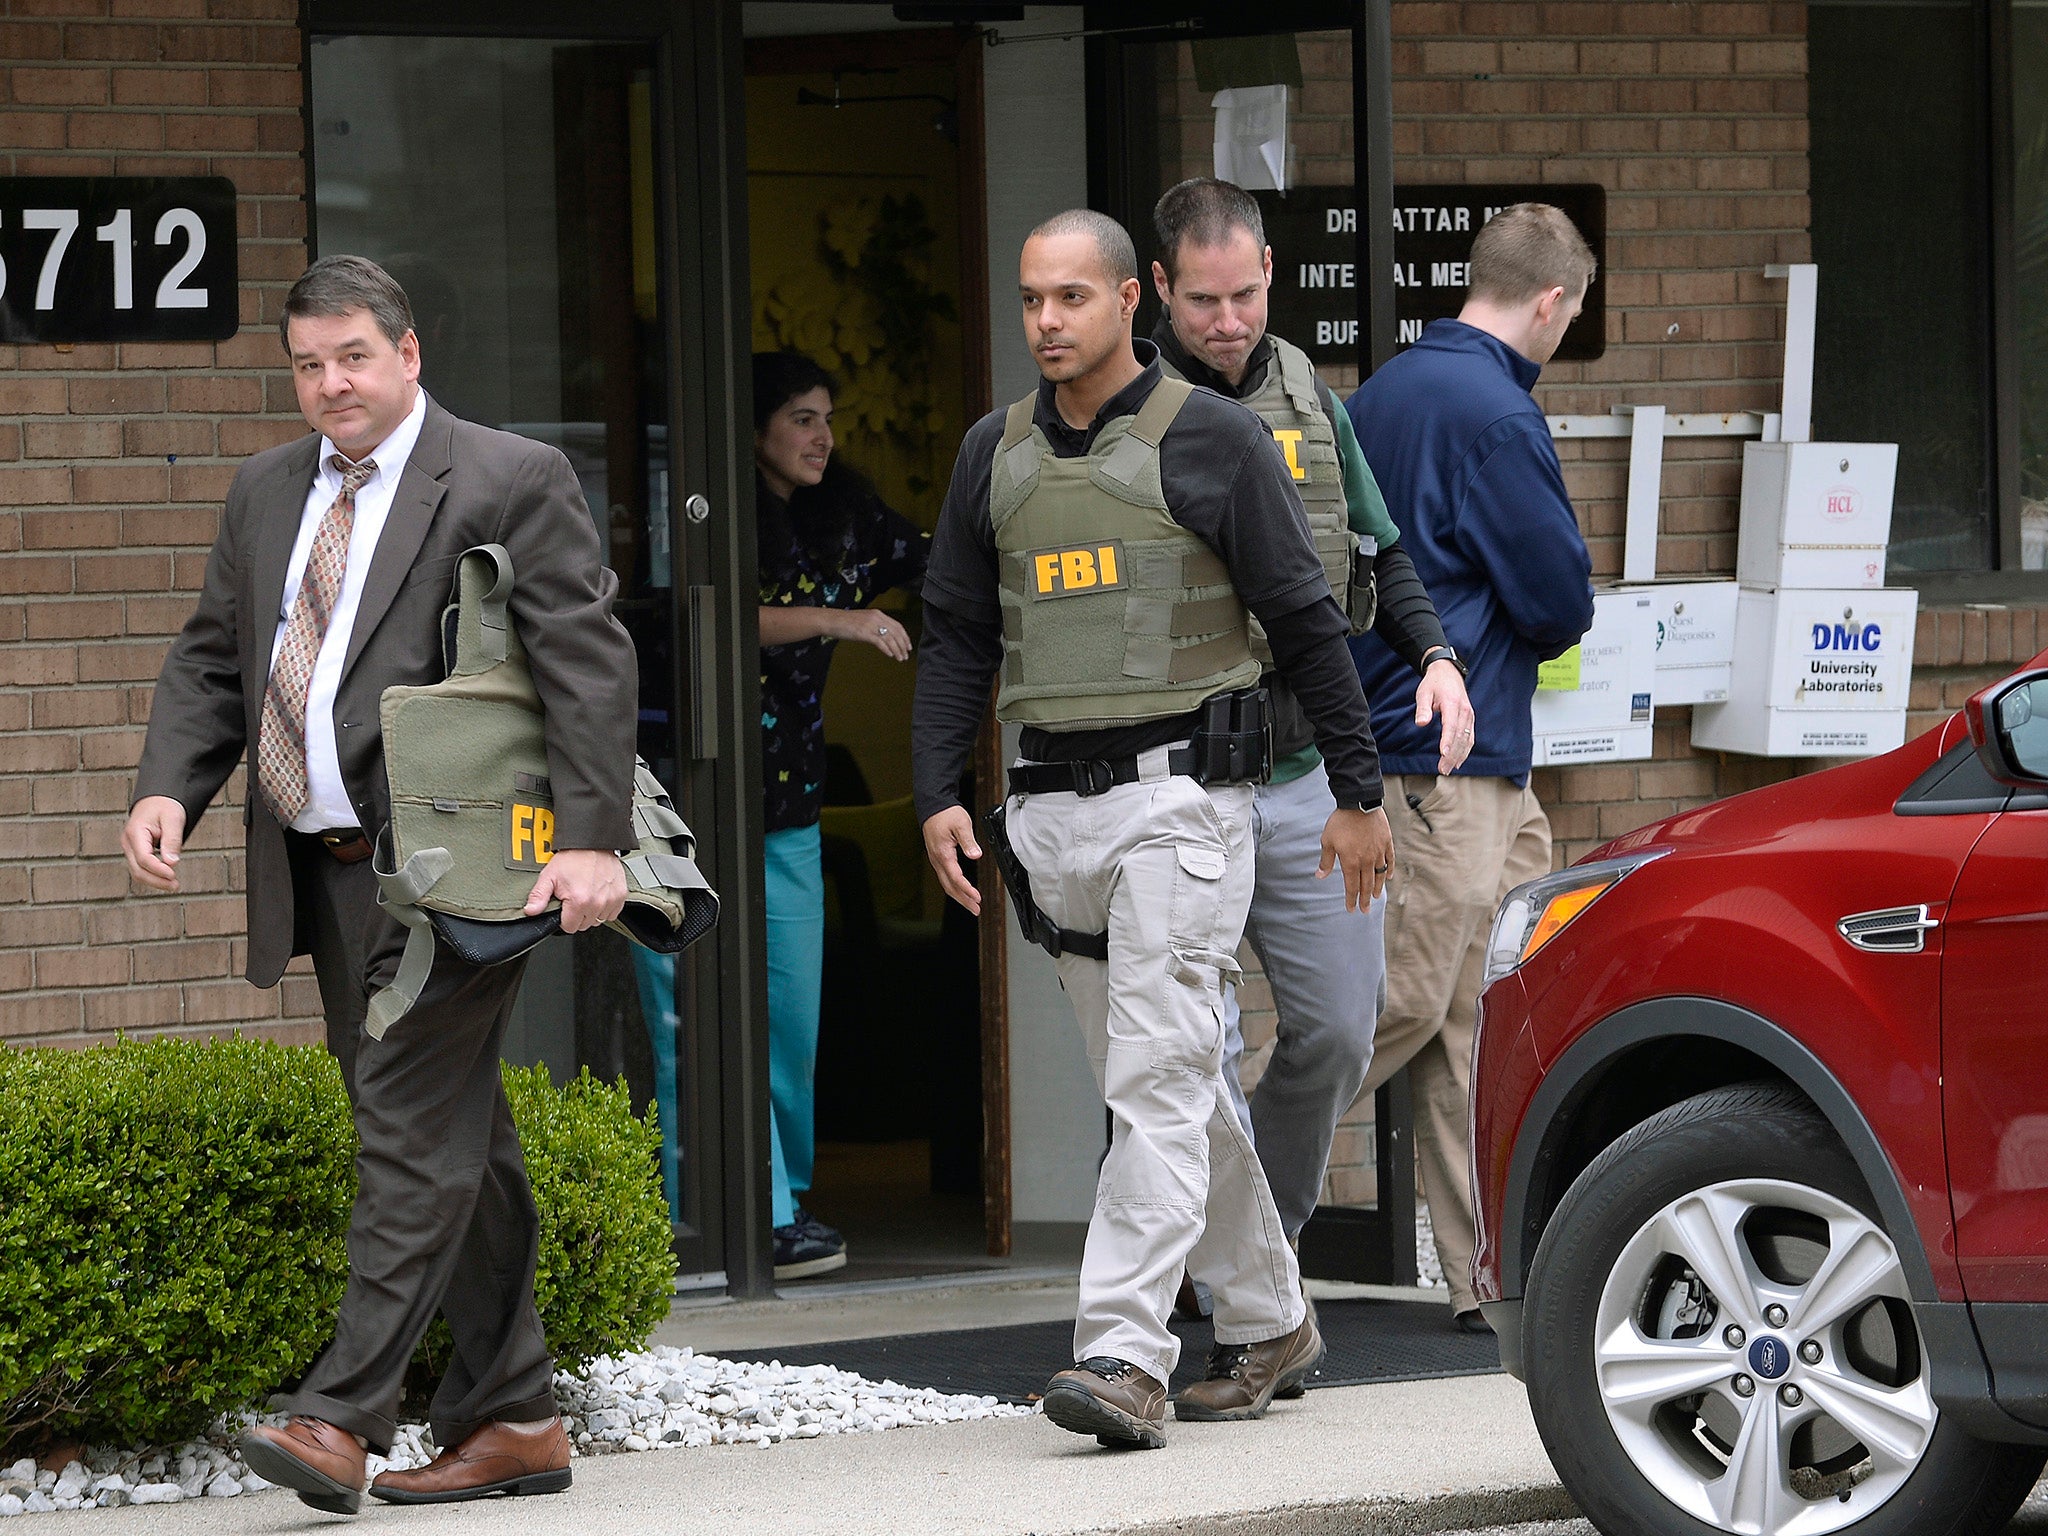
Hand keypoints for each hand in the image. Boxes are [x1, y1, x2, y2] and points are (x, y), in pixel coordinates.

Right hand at [123, 795, 187, 892]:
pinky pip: (141, 868)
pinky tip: (166, 879)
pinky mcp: (135, 852)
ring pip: (137, 872)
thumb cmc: (166, 805)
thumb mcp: (173, 818)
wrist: (157, 798)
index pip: (143, 858)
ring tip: (173, 885)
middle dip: (156, 880)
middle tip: (175, 886)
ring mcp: (130, 848)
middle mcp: (128, 842)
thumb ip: (172, 840)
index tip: (173, 875)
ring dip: (154, 881)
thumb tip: (172, 863)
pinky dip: (153, 876)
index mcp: (135, 832)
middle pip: (137, 869)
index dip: (158, 870)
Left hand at [525, 848, 627, 932]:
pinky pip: (613, 913)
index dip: (564, 918)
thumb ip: (538, 896)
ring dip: (592, 912)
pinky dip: (606, 908)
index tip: (564, 906)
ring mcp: (611, 900)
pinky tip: (599, 895)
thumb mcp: (549, 876)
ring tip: (587, 895)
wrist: (593, 842)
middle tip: (574, 898)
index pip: (569, 927)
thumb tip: (531, 911)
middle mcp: (597, 903)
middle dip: (577, 915)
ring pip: (599, 920)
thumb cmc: (573, 857)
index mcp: (579, 901)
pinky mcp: (621, 895)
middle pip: (584, 925)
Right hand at [840, 608, 911, 661]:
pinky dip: (887, 649)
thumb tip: (885, 637)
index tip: (908, 646)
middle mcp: (876, 618)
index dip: (905, 636)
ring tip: (900, 658)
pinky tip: (890, 655)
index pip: (897, 625)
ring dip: (897, 650)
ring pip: (890, 638)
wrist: (832, 620)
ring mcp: (870, 625)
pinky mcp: (864, 633)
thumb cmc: (846, 622)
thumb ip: (875, 626)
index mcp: (878, 614)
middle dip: (903, 645)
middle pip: (896, 632)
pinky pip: (880, 642)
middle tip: (906, 655)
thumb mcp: (864, 621)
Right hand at [922, 806, 982, 915]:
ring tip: (971, 905)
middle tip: (975, 910)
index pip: (955, 877)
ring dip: (959, 896)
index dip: (967, 890)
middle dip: (963, 900)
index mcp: (943, 853)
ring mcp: (936, 860)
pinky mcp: (938, 857)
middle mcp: (937, 859)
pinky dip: (954, 887)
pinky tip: (961, 891)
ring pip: (946, 884)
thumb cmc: (946, 814)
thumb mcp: (961, 824)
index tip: (977, 898)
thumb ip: (968, 841)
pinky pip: (945, 877)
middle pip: (949, 886)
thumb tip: (975, 855)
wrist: (933, 806)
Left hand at [1316, 805, 1394, 910]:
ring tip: (1375, 897)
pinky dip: (1388, 870)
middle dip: (1364, 899)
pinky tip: (1387, 877)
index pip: (1352, 886)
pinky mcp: (1386, 843)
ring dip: (1377, 887)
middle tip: (1365, 910)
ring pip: (1379, 875)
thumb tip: (1320, 876)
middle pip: (1366, 885)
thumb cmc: (1341, 822)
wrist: (1359, 803)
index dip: (1351, 899)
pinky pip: (1389, 860)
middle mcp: (1367, 861)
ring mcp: (1378, 852)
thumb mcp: (1328, 841)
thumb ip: (1326, 860)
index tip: (1351, 909)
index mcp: (1351, 862)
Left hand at [1417, 658, 1476, 774]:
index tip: (1444, 754)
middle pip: (1460, 736)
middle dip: (1452, 754)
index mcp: (1452, 704)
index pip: (1451, 725)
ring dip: (1459, 755)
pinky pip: (1470, 736)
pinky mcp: (1470, 718)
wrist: (1448, 672)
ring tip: (1449, 768)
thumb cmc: (1434, 683)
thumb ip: (1423, 708)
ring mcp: (1469, 715)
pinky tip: (1459, 760)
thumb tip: (1421, 723)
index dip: (1448, 741)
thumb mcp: (1423, 692)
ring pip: (1467, 739)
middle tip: (1443, 769)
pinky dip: (1465, 750)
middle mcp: (1464, 710)